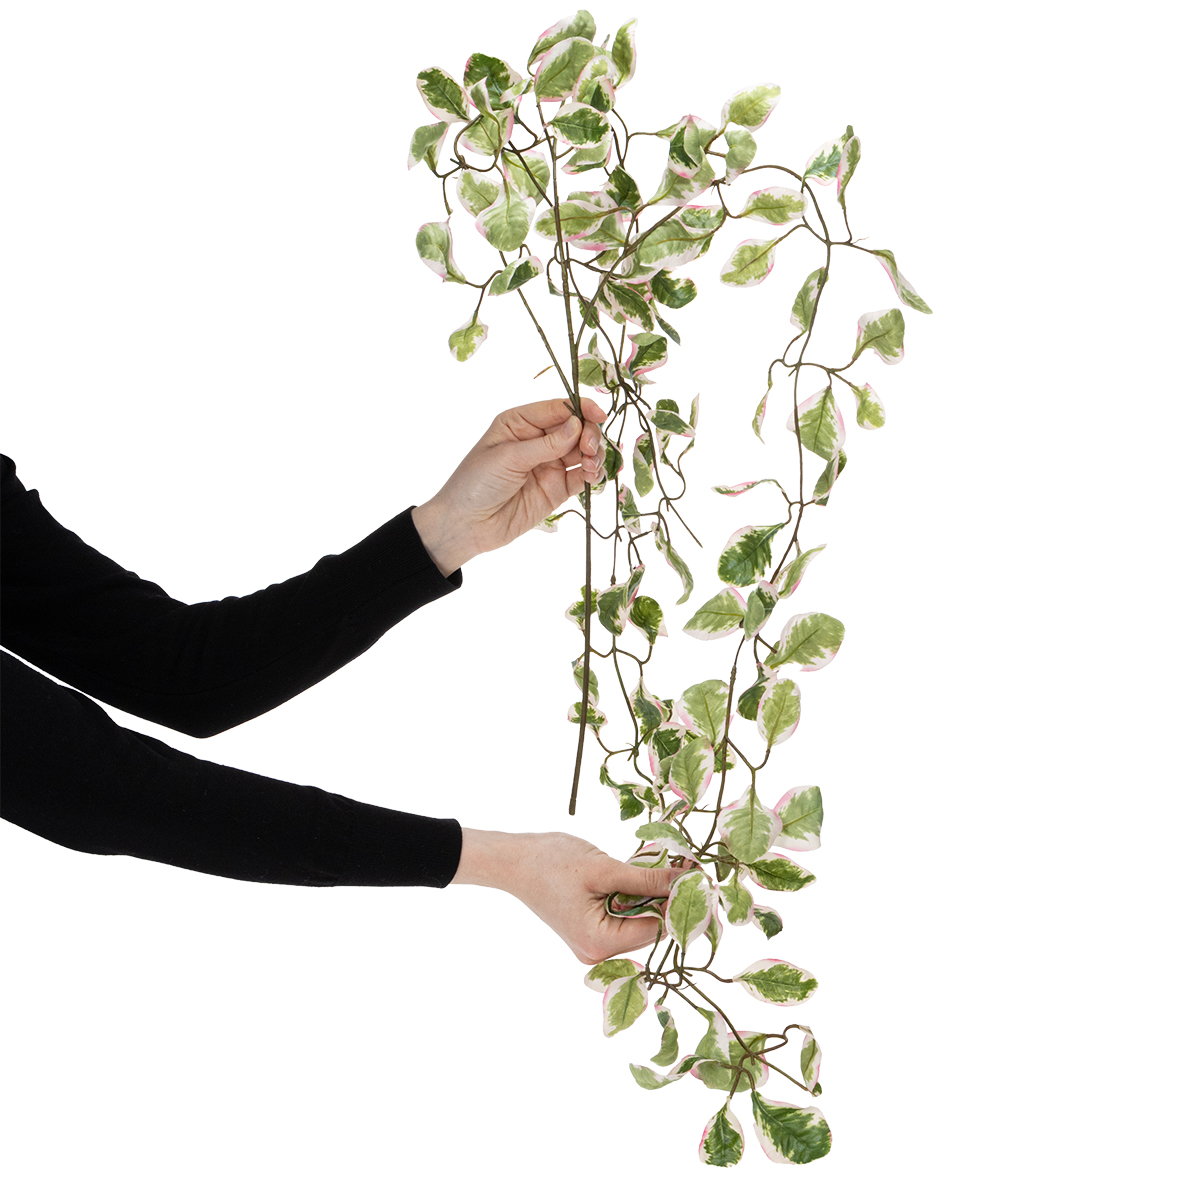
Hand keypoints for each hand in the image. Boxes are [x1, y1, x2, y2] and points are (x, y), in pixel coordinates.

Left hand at [411, 397, 608, 575]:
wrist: (467, 526)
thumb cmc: (476, 484)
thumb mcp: (508, 458)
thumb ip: (546, 444)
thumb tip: (578, 425)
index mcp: (520, 423)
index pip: (558, 408)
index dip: (581, 409)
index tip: (599, 416)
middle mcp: (538, 440)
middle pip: (577, 428)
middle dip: (589, 435)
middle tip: (589, 449)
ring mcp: (549, 465)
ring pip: (584, 452)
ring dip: (595, 455)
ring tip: (590, 466)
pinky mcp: (557, 489)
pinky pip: (582, 476)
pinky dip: (593, 474)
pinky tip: (592, 476)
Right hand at [452, 829, 684, 963]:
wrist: (514, 860)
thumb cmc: (551, 862)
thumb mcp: (604, 867)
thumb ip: (646, 879)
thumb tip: (686, 881)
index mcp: (599, 943)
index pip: (655, 930)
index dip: (677, 904)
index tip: (696, 877)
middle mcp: (597, 952)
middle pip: (648, 928)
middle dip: (665, 898)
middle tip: (683, 867)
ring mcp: (592, 944)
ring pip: (637, 921)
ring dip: (650, 895)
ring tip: (662, 867)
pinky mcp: (589, 930)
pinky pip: (623, 917)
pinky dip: (634, 896)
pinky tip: (641, 874)